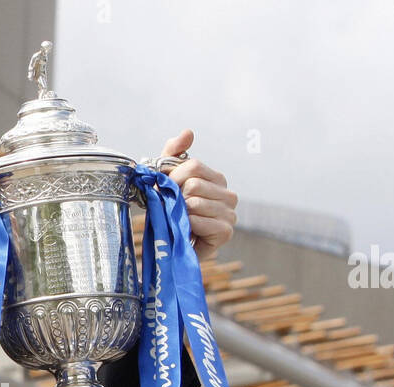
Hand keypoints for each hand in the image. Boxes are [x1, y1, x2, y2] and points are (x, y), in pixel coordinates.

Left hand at [161, 129, 236, 261]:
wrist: (173, 247)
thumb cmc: (172, 211)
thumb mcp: (168, 179)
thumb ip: (174, 153)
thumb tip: (188, 132)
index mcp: (218, 179)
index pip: (192, 165)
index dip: (171, 177)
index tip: (164, 189)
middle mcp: (229, 195)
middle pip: (192, 183)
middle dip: (173, 196)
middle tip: (171, 208)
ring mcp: (230, 214)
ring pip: (194, 202)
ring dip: (179, 212)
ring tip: (179, 220)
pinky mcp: (225, 232)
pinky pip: (198, 221)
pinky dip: (186, 225)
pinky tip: (186, 230)